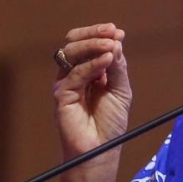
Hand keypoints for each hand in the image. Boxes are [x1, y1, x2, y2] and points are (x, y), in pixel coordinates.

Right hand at [52, 23, 131, 160]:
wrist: (101, 150)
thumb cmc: (110, 123)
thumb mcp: (121, 91)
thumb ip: (118, 67)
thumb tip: (116, 41)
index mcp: (89, 71)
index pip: (88, 44)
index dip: (100, 34)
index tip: (117, 31)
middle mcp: (74, 74)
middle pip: (75, 43)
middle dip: (93, 34)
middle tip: (111, 32)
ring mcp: (65, 83)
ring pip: (70, 53)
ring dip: (92, 45)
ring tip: (111, 47)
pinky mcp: (61, 94)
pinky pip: (74, 73)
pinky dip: (92, 64)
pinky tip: (107, 61)